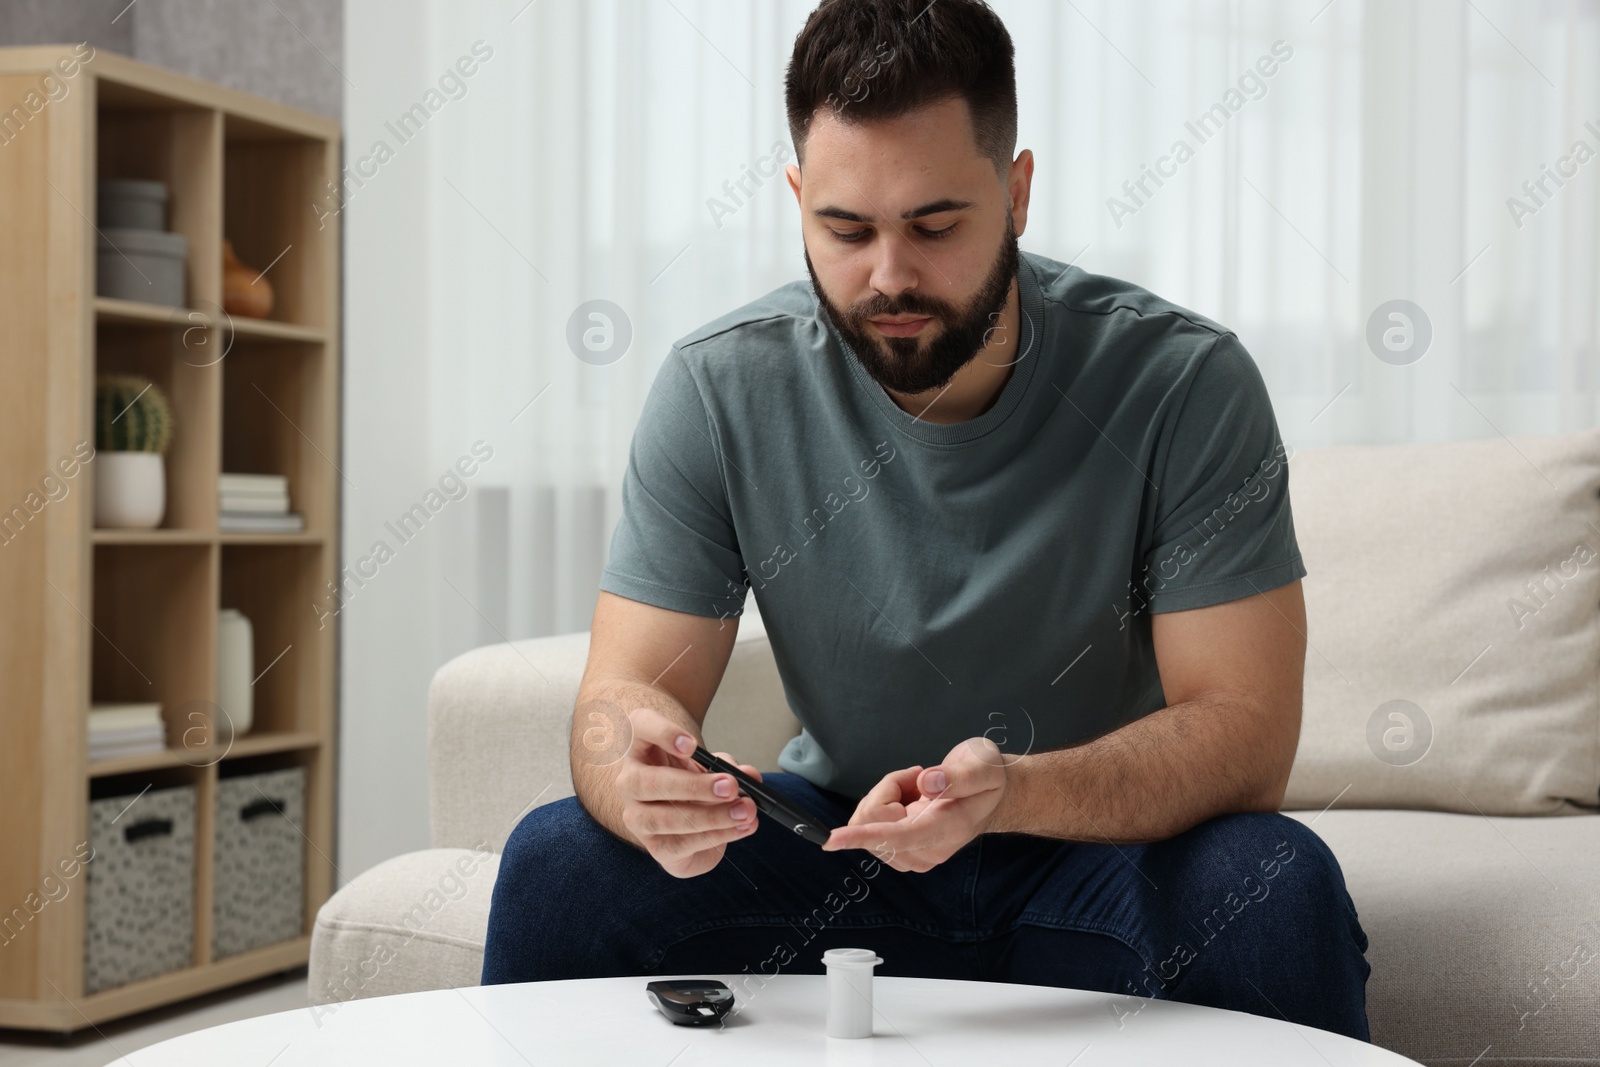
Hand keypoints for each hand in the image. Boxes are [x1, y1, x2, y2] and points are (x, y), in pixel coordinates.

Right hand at [613, 706, 763, 877]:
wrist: (688, 821)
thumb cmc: (694, 781)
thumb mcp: (709, 766)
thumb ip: (727, 767)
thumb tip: (749, 776)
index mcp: (641, 746)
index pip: (639, 727)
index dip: (662, 733)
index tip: (692, 745)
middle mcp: (629, 781)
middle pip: (648, 782)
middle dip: (694, 786)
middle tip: (730, 786)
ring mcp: (636, 817)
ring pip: (664, 819)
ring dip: (711, 816)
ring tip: (744, 811)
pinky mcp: (655, 847)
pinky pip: (681, 844)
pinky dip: (716, 836)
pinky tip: (740, 828)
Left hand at [821, 737, 1008, 872]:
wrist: (993, 796)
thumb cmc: (988, 777)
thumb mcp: (984, 764)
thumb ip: (958, 776)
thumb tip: (925, 784)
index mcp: (947, 829)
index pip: (899, 836)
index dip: (864, 836)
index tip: (833, 840)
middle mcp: (927, 850)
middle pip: (873, 819)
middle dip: (887, 788)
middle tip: (922, 776)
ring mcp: (914, 855)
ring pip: (867, 821)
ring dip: (886, 795)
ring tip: (921, 787)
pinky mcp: (902, 853)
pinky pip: (871, 825)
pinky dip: (885, 803)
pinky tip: (912, 798)